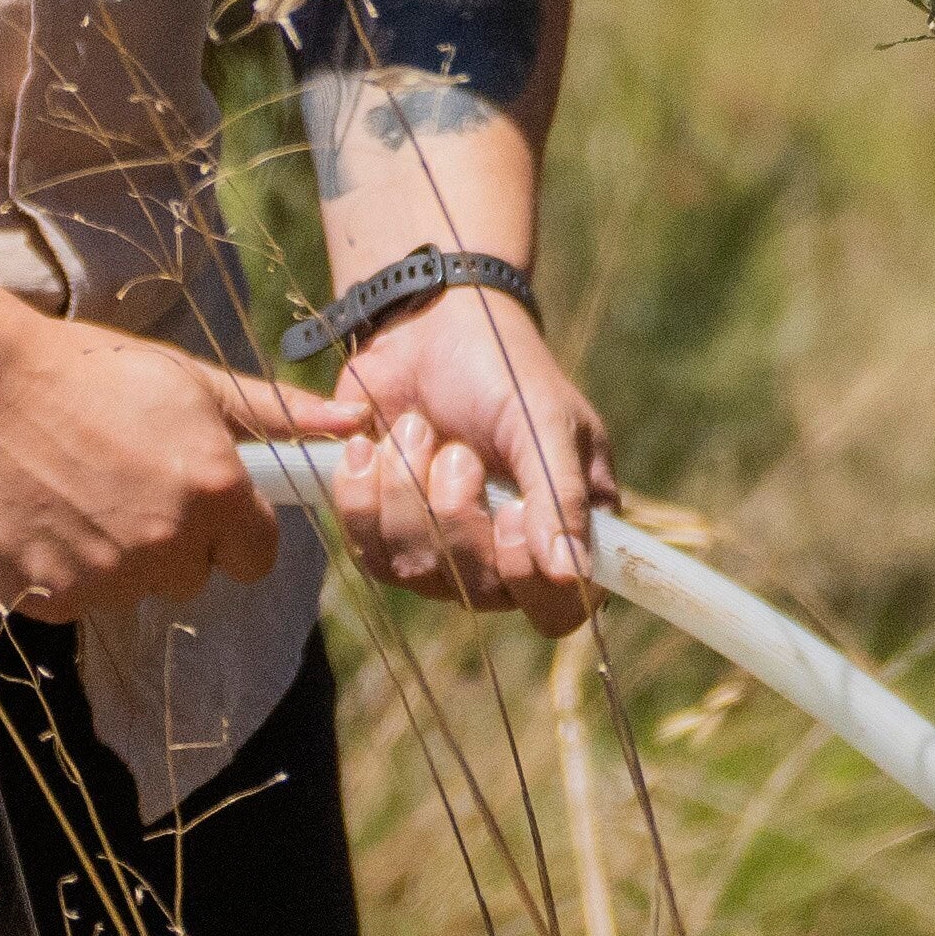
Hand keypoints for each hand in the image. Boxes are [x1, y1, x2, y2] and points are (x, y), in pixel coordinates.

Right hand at [0, 299, 363, 620]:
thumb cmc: (98, 373)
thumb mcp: (194, 383)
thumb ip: (279, 416)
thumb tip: (357, 424)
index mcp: (214, 490)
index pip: (257, 556)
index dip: (233, 528)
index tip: (202, 500)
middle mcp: (166, 543)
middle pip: (194, 576)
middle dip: (174, 540)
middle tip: (131, 483)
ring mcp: (105, 575)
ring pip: (135, 589)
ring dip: (118, 555)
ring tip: (83, 492)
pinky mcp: (48, 594)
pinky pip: (79, 600)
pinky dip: (66, 569)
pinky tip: (49, 515)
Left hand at [321, 283, 605, 627]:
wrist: (428, 324)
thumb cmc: (504, 369)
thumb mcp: (543, 420)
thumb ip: (559, 494)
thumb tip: (572, 575)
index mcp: (565, 531)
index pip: (558, 611)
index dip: (528, 581)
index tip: (511, 513)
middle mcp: (505, 557)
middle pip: (478, 593)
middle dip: (455, 514)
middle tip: (456, 450)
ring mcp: (442, 549)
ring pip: (415, 569)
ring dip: (407, 492)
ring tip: (417, 430)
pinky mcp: (384, 533)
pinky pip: (367, 550)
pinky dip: (362, 493)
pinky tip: (369, 444)